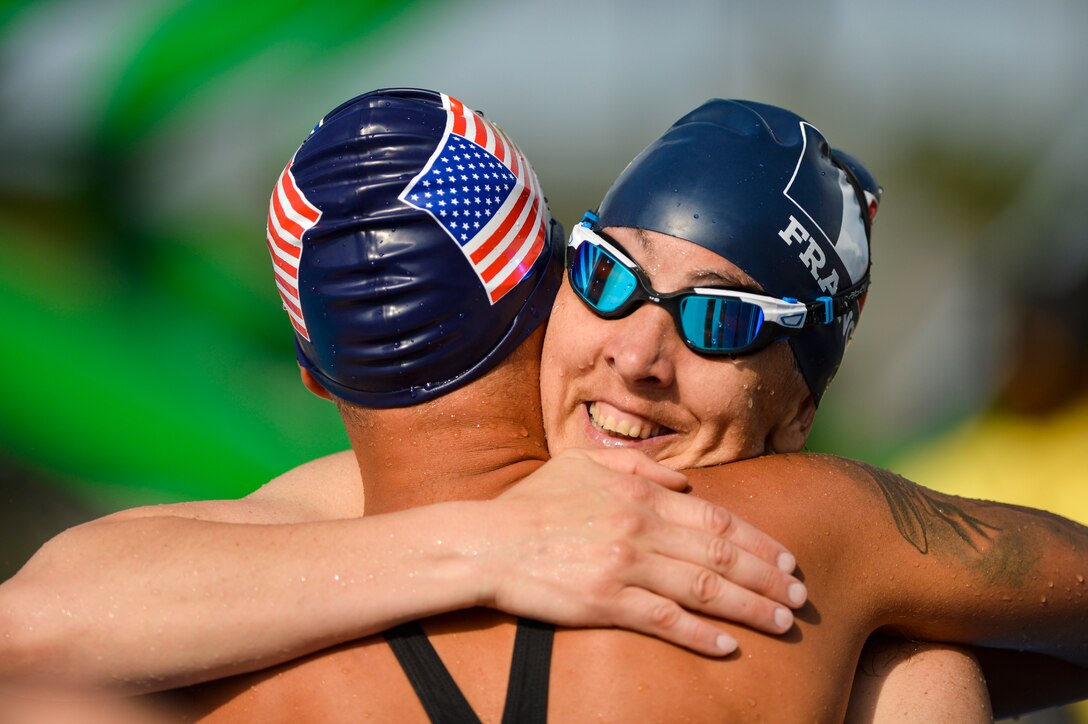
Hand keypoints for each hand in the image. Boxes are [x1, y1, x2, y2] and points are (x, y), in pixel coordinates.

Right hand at [480, 447, 806, 655]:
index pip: (715, 518)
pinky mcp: (605, 603)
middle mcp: (641, 529)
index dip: (757, 539)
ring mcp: (625, 567)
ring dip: (750, 608)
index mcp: (640, 495)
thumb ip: (637, 467)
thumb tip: (684, 483)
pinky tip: (728, 646)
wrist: (488, 542)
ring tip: (782, 622)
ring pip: (704, 589)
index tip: (786, 558)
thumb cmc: (534, 501)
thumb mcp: (583, 464)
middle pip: (721, 554)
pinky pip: (664, 621)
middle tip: (801, 595)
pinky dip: (700, 635)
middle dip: (768, 577)